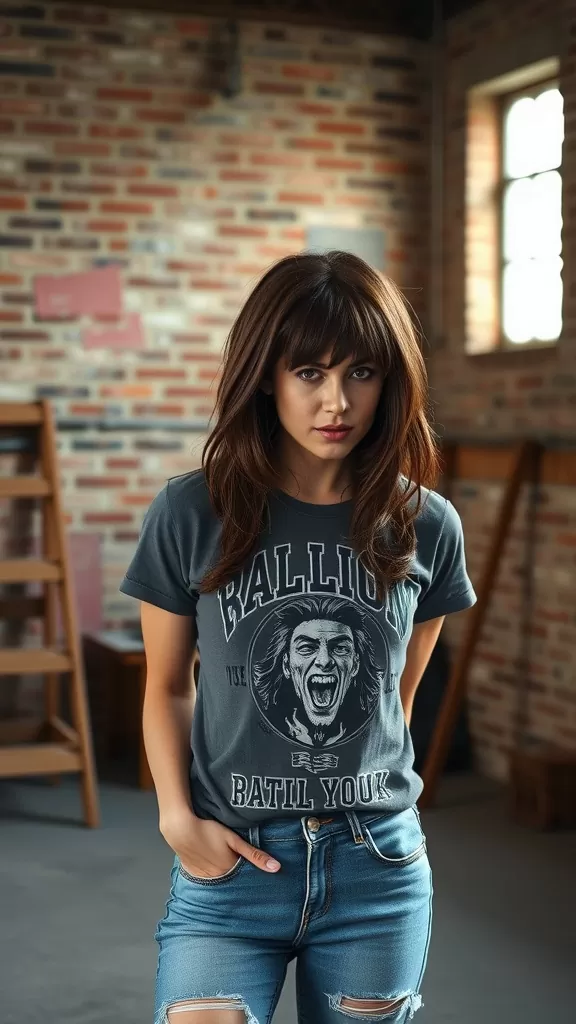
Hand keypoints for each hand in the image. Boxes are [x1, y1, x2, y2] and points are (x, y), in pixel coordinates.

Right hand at [160, 809, 280, 876]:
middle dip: (239, 878)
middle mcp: (218, 879)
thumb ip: (255, 855)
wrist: (180, 829)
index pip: (245, 878)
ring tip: (227, 869)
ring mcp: (205, 878)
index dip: (252, 875)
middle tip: (244, 872)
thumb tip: (276, 868)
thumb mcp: (234, 840)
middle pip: (233, 881)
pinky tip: (213, 868)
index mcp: (230, 871)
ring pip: (220, 881)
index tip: (260, 877)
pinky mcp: (195, 874)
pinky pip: (207, 880)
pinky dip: (212, 876)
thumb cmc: (208, 831)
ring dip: (226, 878)